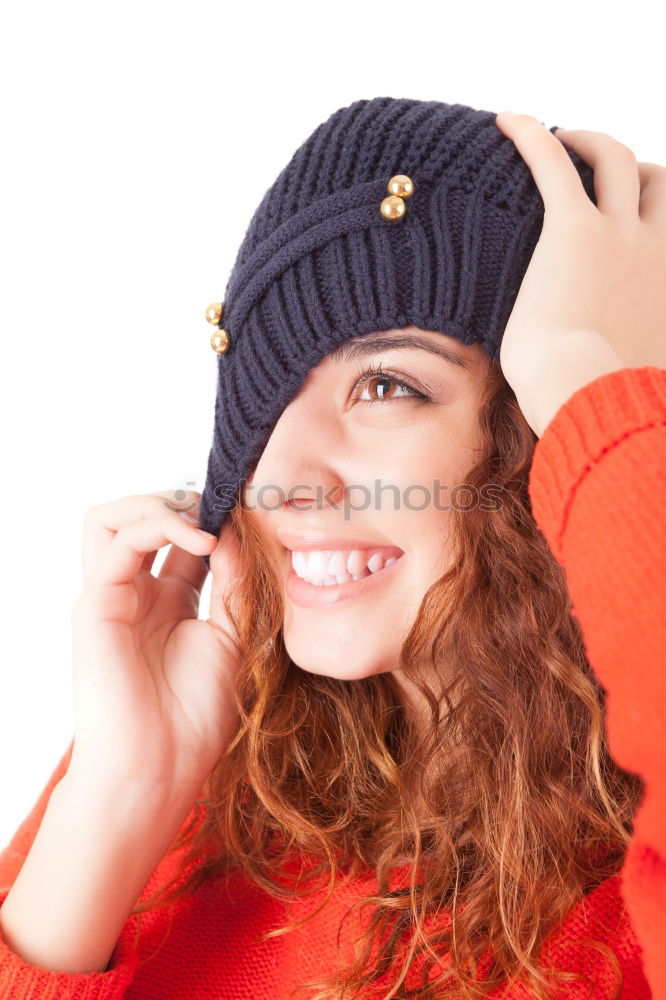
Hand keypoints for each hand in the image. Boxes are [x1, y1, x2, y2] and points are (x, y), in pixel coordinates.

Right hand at [69, 491, 239, 800]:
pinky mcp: (96, 603)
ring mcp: (113, 596)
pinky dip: (158, 525)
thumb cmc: (197, 716)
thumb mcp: (235, 635)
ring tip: (205, 520)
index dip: (217, 518)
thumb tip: (239, 528)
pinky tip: (201, 541)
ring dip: (160, 503)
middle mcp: (138, 593)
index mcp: (170, 601)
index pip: (185, 537)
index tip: (256, 512)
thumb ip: (236, 581)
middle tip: (226, 509)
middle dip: (185, 502)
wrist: (162, 767)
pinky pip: (115, 542)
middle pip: (142, 518)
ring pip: (112, 518)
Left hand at [494, 110, 665, 435]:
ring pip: (615, 157)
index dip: (649, 206)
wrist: (585, 394)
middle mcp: (658, 246)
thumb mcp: (645, 375)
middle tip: (587, 166)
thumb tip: (631, 377)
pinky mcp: (574, 229)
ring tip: (557, 139)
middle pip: (655, 179)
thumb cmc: (605, 399)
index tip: (623, 213)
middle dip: (625, 167)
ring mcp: (620, 233)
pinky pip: (552, 162)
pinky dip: (532, 135)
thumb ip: (640, 358)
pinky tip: (506, 121)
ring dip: (588, 141)